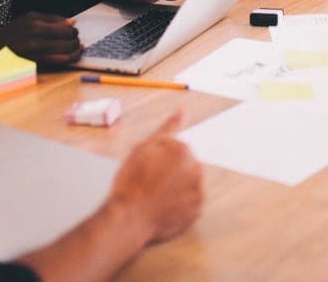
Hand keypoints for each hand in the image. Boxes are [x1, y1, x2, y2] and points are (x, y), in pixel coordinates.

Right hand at [0, 11, 81, 67]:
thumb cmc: (14, 31)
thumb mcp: (30, 17)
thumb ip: (52, 18)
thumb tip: (72, 21)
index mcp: (36, 25)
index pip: (65, 28)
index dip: (73, 30)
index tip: (74, 30)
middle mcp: (37, 39)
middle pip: (68, 40)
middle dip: (76, 39)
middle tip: (76, 39)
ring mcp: (37, 53)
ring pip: (66, 52)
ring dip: (76, 50)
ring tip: (78, 47)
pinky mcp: (37, 63)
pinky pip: (59, 62)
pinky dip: (70, 59)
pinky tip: (74, 56)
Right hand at [108, 111, 202, 243]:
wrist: (129, 216)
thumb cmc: (131, 182)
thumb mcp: (143, 147)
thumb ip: (168, 128)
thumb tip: (182, 111)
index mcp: (184, 151)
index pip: (177, 149)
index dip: (160, 158)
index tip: (148, 168)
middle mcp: (196, 170)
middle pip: (185, 165)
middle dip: (172, 171)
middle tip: (150, 182)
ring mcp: (197, 192)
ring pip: (188, 183)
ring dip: (177, 187)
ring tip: (156, 195)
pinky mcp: (197, 212)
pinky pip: (190, 203)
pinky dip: (180, 204)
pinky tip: (163, 205)